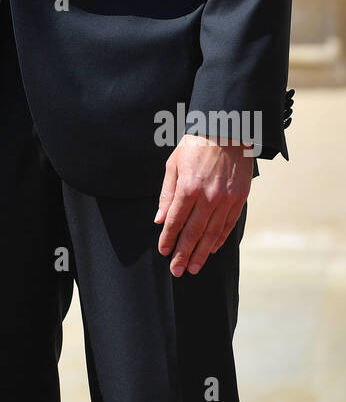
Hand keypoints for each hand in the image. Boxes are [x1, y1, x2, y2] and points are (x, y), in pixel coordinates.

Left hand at [154, 134, 252, 276]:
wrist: (227, 130)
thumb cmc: (196, 145)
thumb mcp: (174, 164)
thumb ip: (167, 193)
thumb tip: (160, 219)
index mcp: (188, 187)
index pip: (176, 221)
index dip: (169, 239)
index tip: (163, 252)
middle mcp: (208, 197)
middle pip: (194, 232)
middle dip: (183, 254)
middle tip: (177, 270)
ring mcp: (226, 199)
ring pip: (212, 233)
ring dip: (202, 253)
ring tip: (194, 267)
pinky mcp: (240, 199)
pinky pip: (228, 225)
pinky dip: (219, 239)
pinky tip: (212, 249)